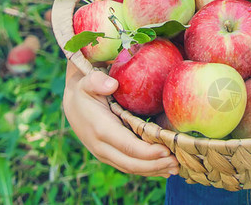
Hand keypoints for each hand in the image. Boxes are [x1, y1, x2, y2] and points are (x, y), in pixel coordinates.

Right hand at [62, 61, 178, 176]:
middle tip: (177, 162)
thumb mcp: (87, 81)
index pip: (127, 146)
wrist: (73, 104)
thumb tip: (111, 84)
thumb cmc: (85, 91)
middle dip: (155, 165)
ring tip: (175, 168)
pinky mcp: (110, 156)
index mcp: (100, 129)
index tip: (167, 150)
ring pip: (131, 168)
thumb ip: (97, 81)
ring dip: (154, 170)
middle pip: (131, 163)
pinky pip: (130, 166)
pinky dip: (148, 170)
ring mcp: (105, 154)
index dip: (147, 152)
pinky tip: (164, 170)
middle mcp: (101, 147)